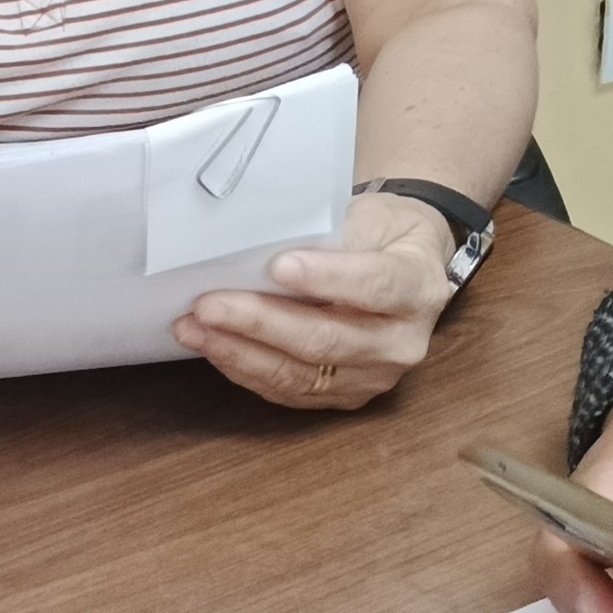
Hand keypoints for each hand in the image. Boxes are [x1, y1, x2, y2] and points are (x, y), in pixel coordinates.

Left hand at [178, 191, 457, 411]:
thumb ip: (328, 235)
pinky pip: (288, 391)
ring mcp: (374, 377)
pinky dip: (245, 368)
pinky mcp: (343, 397)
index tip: (277, 267)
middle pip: (327, 339)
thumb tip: (260, 250)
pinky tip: (213, 346)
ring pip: (300, 374)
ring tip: (194, 327)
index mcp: (418, 287)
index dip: (326, 278)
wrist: (408, 268)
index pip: (374, 286)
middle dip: (261, 322)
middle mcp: (402, 342)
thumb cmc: (383, 234)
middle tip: (209, 304)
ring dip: (240, 351)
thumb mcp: (370, 216)